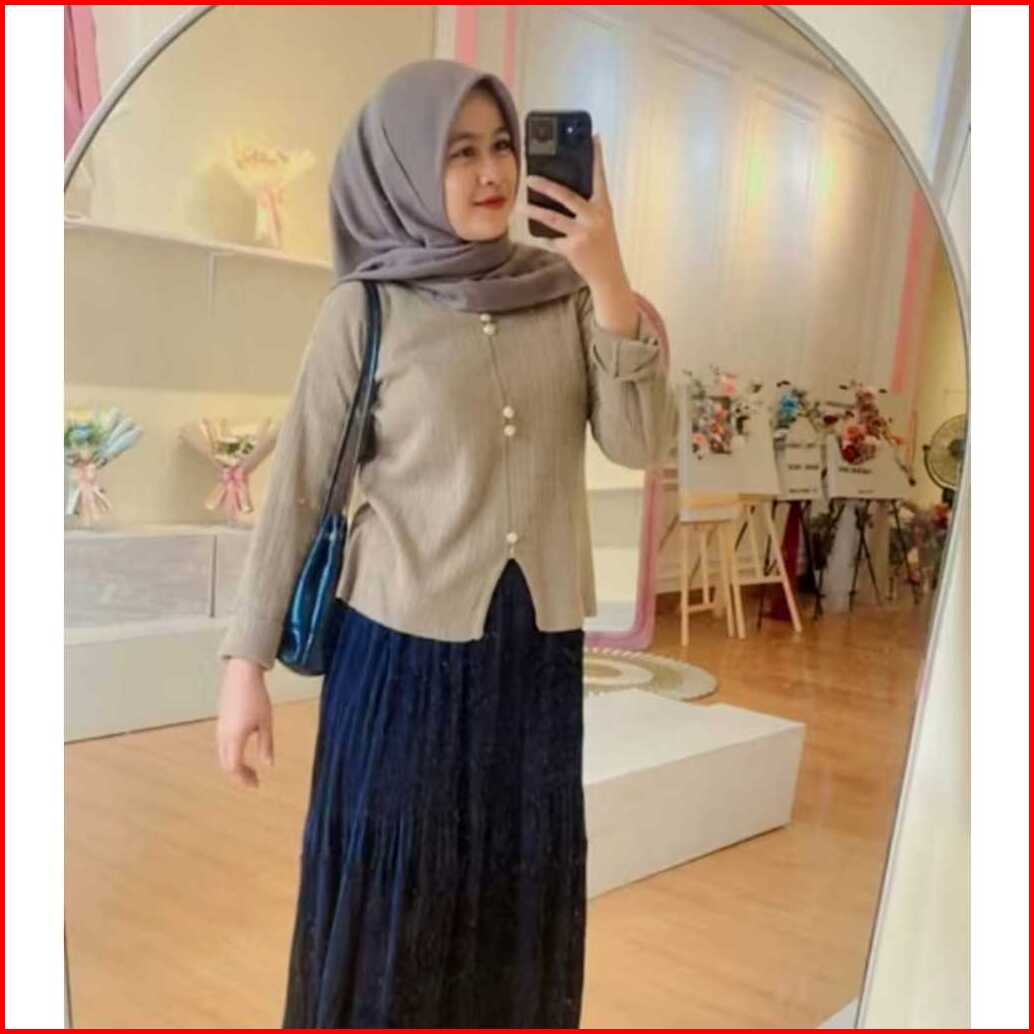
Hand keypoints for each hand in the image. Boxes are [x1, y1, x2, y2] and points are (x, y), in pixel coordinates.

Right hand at [216, 658, 273, 788]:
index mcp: (235, 738)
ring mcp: (220, 729)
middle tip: (254, 781)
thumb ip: (266, 745)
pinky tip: (244, 753)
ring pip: (223, 756)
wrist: (241, 675)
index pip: (234, 767)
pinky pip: (222, 747)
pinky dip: (231, 756)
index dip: (244, 779)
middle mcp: (223, 736)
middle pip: (226, 765)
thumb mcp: (266, 723)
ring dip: (235, 766)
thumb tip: (269, 765)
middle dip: (239, 776)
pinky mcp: (220, 723)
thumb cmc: (256, 698)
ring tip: (251, 770)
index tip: (256, 784)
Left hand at [519, 135, 631, 292]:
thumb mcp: (600, 222)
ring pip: (553, 219)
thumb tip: (560, 191)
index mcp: (603, 207)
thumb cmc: (602, 245)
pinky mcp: (572, 248)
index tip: (593, 138)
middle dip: (546, 186)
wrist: (608, 274)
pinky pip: (552, 240)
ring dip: (534, 213)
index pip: (599, 177)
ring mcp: (583, 233)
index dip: (596, 157)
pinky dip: (544, 238)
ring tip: (520, 208)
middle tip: (529, 178)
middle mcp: (594, 218)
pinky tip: (537, 235)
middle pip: (567, 196)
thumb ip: (586, 207)